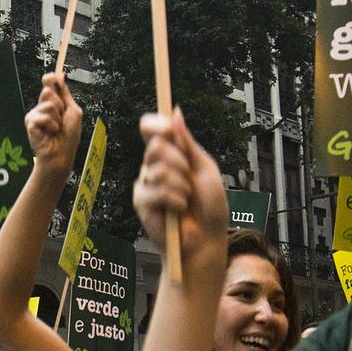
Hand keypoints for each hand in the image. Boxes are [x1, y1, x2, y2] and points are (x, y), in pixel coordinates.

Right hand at [24, 70, 83, 170]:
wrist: (62, 154)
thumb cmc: (69, 136)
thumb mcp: (72, 110)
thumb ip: (65, 93)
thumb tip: (60, 74)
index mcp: (53, 103)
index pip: (49, 84)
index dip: (50, 79)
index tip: (51, 77)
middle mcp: (42, 107)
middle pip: (48, 92)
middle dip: (60, 105)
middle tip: (61, 119)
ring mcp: (35, 115)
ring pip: (47, 105)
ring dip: (57, 118)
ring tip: (56, 128)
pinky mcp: (30, 124)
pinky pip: (42, 117)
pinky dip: (51, 125)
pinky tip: (49, 133)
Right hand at [132, 110, 229, 275]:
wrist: (207, 238)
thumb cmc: (210, 206)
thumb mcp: (205, 168)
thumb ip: (188, 142)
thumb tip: (176, 112)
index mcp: (169, 154)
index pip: (150, 129)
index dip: (156, 123)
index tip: (168, 128)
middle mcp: (153, 166)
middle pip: (155, 145)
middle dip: (179, 161)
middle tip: (189, 178)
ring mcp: (145, 184)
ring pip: (158, 169)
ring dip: (181, 185)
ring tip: (186, 199)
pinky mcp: (141, 202)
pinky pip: (156, 191)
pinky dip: (175, 200)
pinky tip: (178, 210)